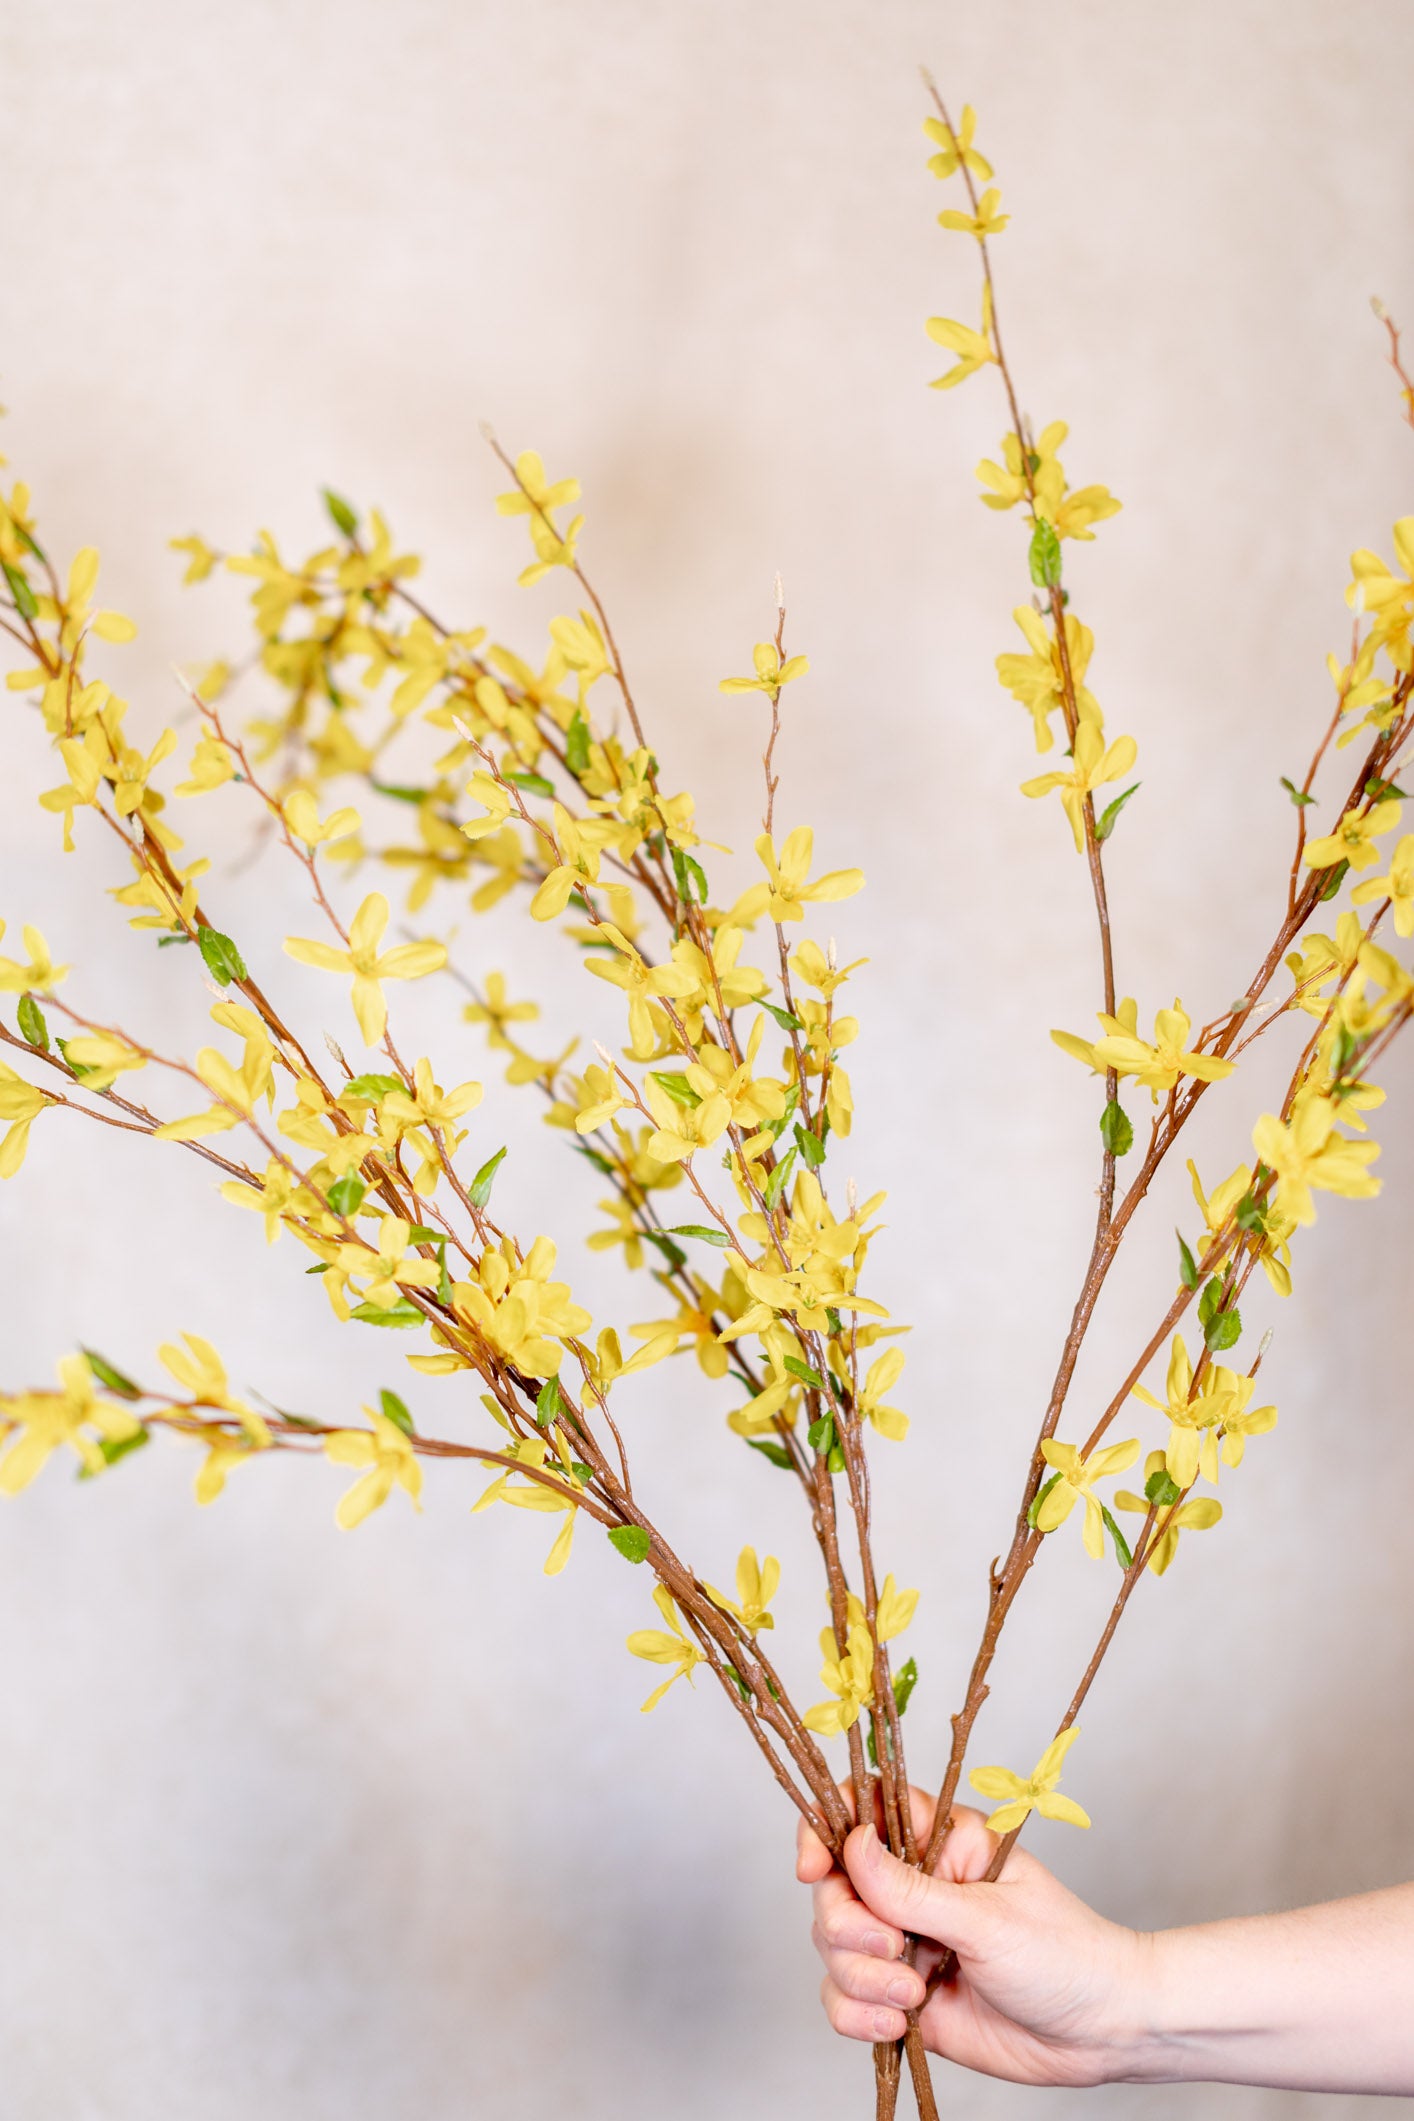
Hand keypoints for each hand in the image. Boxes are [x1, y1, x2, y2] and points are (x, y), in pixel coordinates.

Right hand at [796, 1786, 1153, 2086]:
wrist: (1099, 2033)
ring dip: (859, 1976)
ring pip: (833, 1947)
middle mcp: (914, 1888)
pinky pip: (844, 2000)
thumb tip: (851, 1845)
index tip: (813, 1869)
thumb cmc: (1064, 1954)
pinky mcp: (900, 1998)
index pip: (861, 1811)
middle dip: (847, 1924)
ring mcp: (904, 1944)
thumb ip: (911, 1890)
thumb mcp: (987, 1918)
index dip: (824, 1832)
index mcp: (940, 1843)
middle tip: (893, 1948)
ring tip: (911, 1995)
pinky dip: (857, 2016)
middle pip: (833, 1888)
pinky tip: (895, 2025)